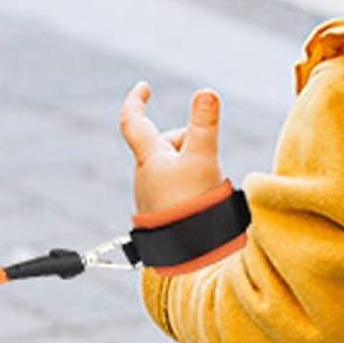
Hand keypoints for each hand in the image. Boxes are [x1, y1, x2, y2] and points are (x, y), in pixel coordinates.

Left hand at [119, 81, 225, 215]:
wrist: (187, 255)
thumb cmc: (191, 206)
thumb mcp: (203, 160)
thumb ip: (205, 126)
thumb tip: (206, 92)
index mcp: (149, 159)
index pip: (133, 121)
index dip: (137, 101)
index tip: (144, 87)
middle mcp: (144, 176)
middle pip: (164, 145)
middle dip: (187, 140)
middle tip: (207, 155)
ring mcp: (152, 197)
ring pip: (173, 167)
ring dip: (191, 166)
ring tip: (209, 184)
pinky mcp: (162, 216)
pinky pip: (176, 190)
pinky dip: (191, 187)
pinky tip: (204, 201)